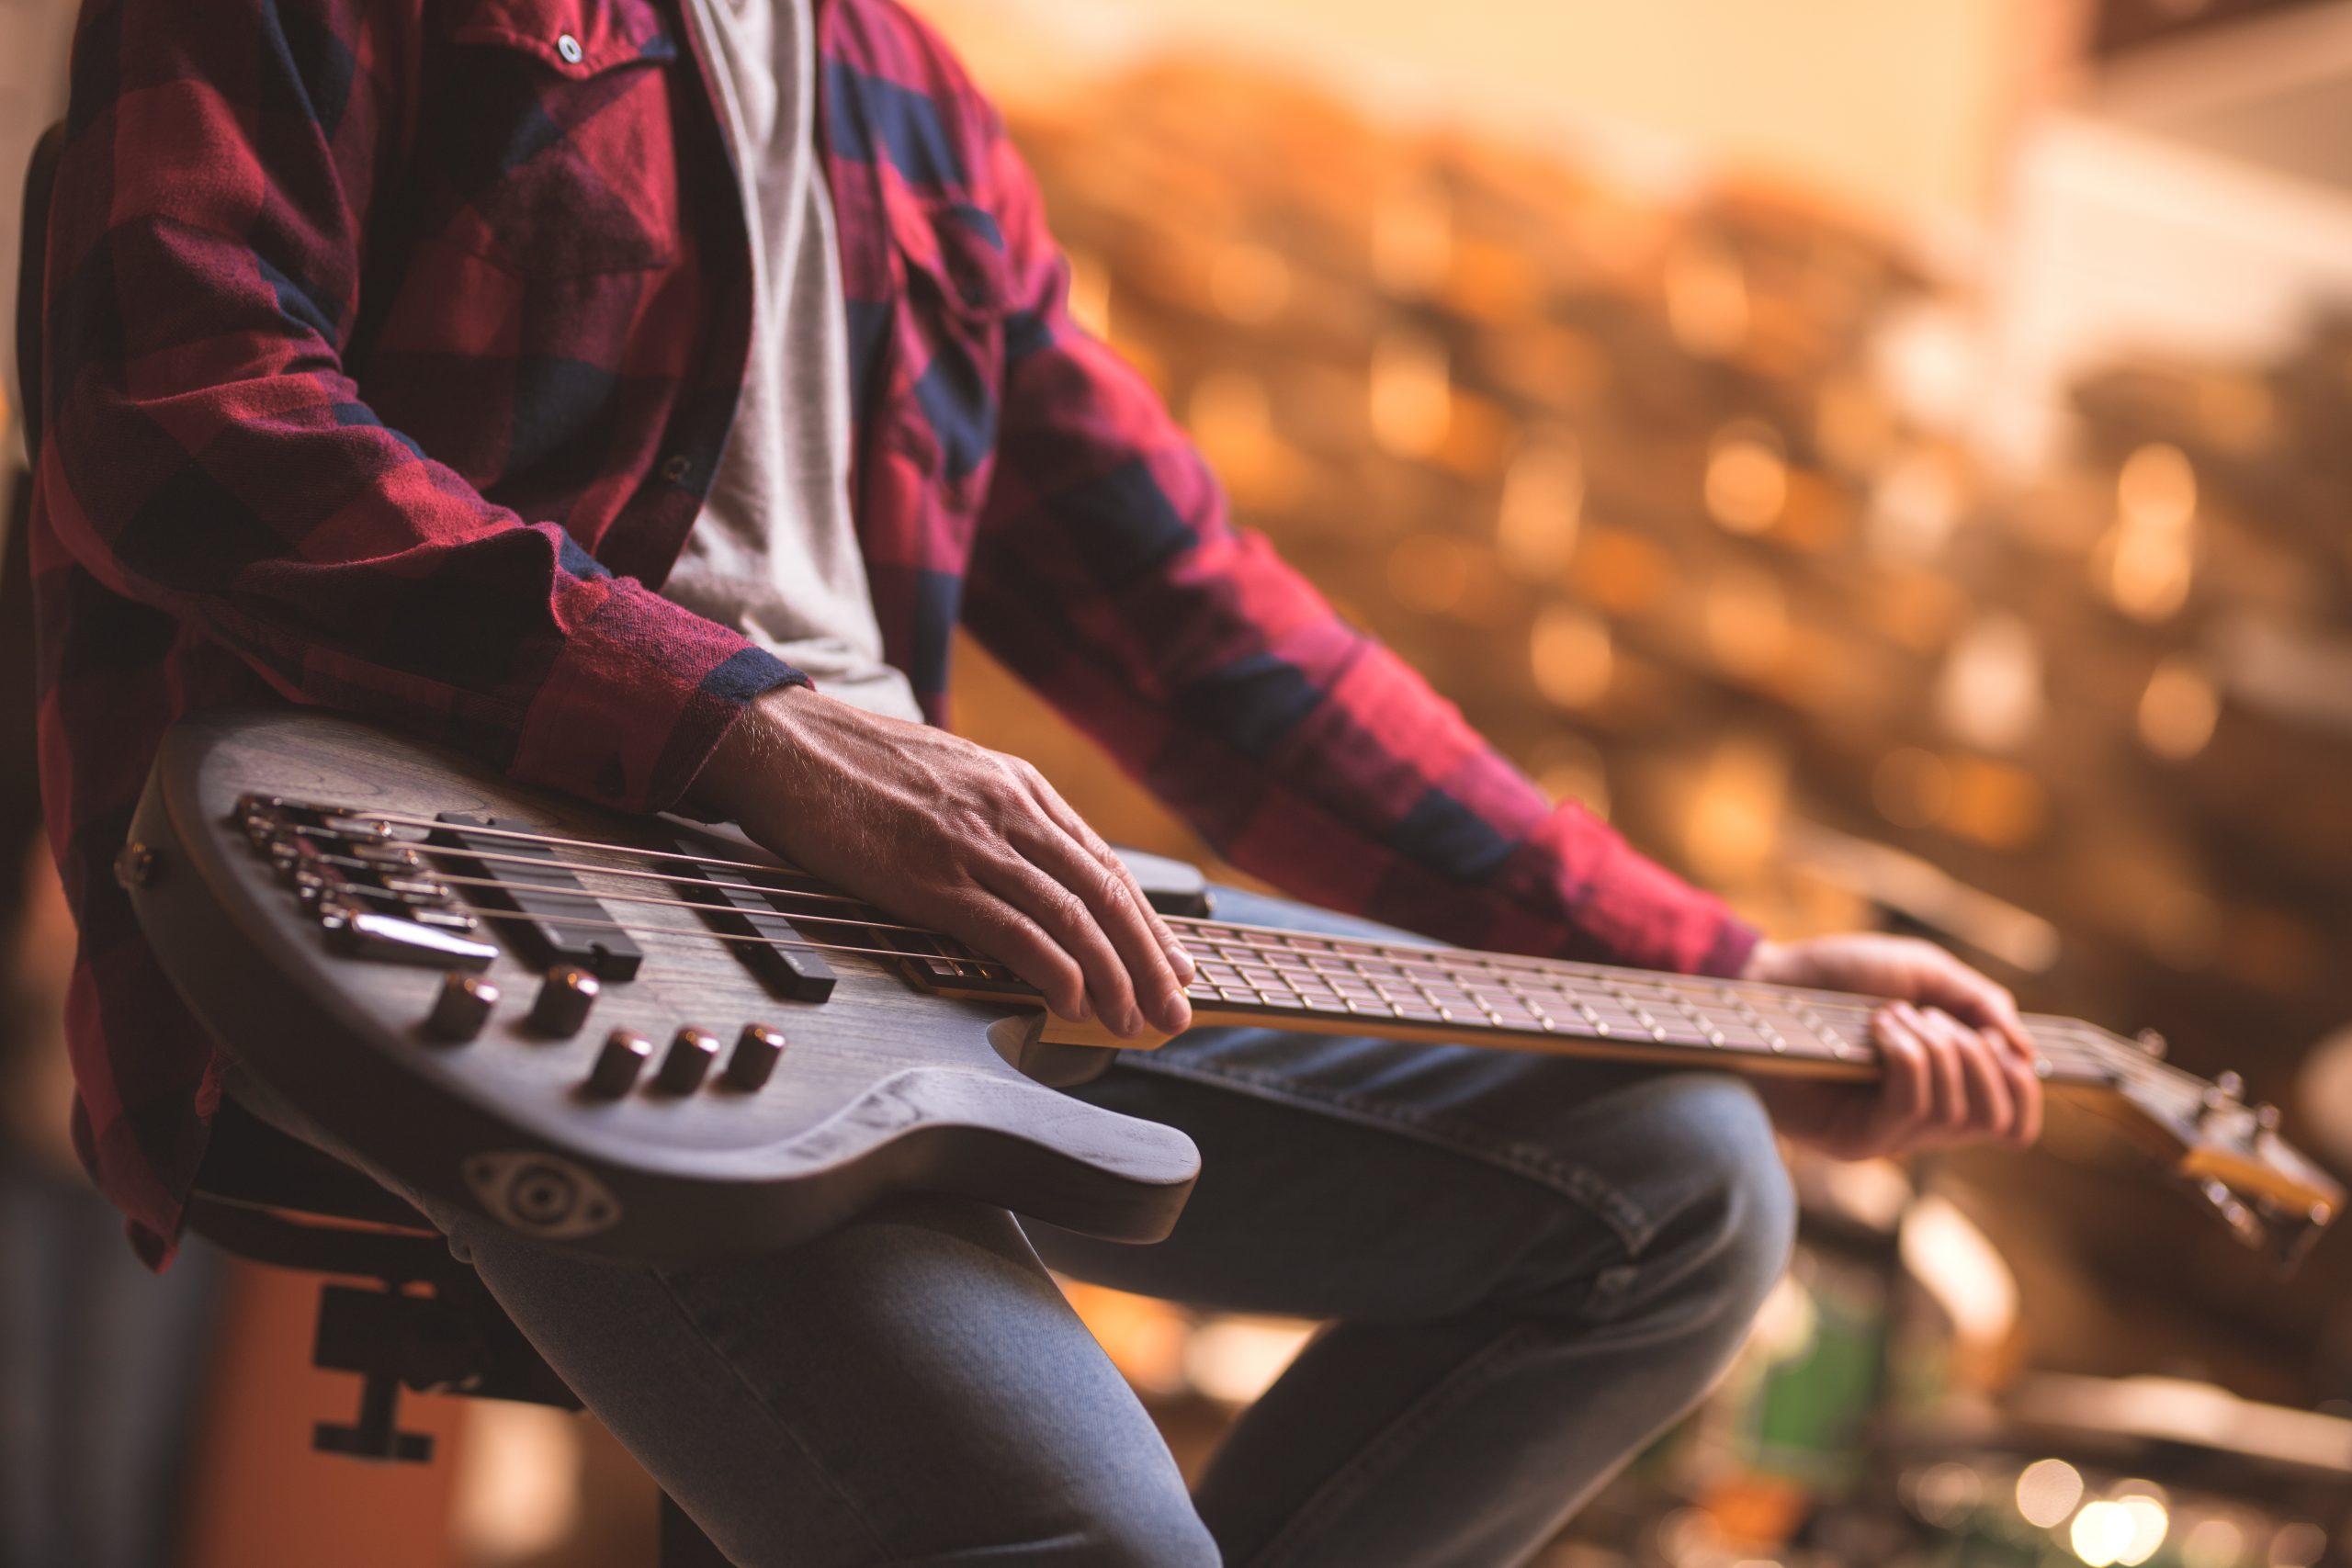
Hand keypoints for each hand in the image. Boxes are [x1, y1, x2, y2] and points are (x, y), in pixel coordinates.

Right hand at [693, 687, 1194, 1037]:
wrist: (786, 743)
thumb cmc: (854, 767)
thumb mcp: (947, 777)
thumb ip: (993, 819)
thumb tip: (1026, 874)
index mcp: (1018, 787)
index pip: (1103, 864)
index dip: (1145, 923)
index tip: (1172, 965)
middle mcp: (1011, 810)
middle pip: (1104, 894)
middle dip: (1149, 960)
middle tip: (1175, 1010)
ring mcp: (975, 843)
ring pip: (1073, 917)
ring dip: (1113, 977)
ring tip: (1132, 1023)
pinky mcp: (934, 877)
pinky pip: (1015, 931)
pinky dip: (1055, 972)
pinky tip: (1073, 1004)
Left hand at [1741, 933, 2042, 1158]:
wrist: (1768, 977)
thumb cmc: (1838, 976)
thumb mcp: (1924, 972)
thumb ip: (1981, 1003)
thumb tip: (2028, 1052)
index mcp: (1943, 1089)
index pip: (2011, 1124)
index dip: (2024, 1090)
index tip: (2005, 1044)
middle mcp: (1919, 1121)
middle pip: (1992, 1119)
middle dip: (1978, 1059)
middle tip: (1933, 1018)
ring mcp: (1885, 1134)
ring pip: (1954, 1113)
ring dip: (1935, 1048)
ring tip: (1891, 1014)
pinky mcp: (1851, 1140)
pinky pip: (1910, 1106)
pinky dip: (1909, 1058)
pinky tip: (1879, 1029)